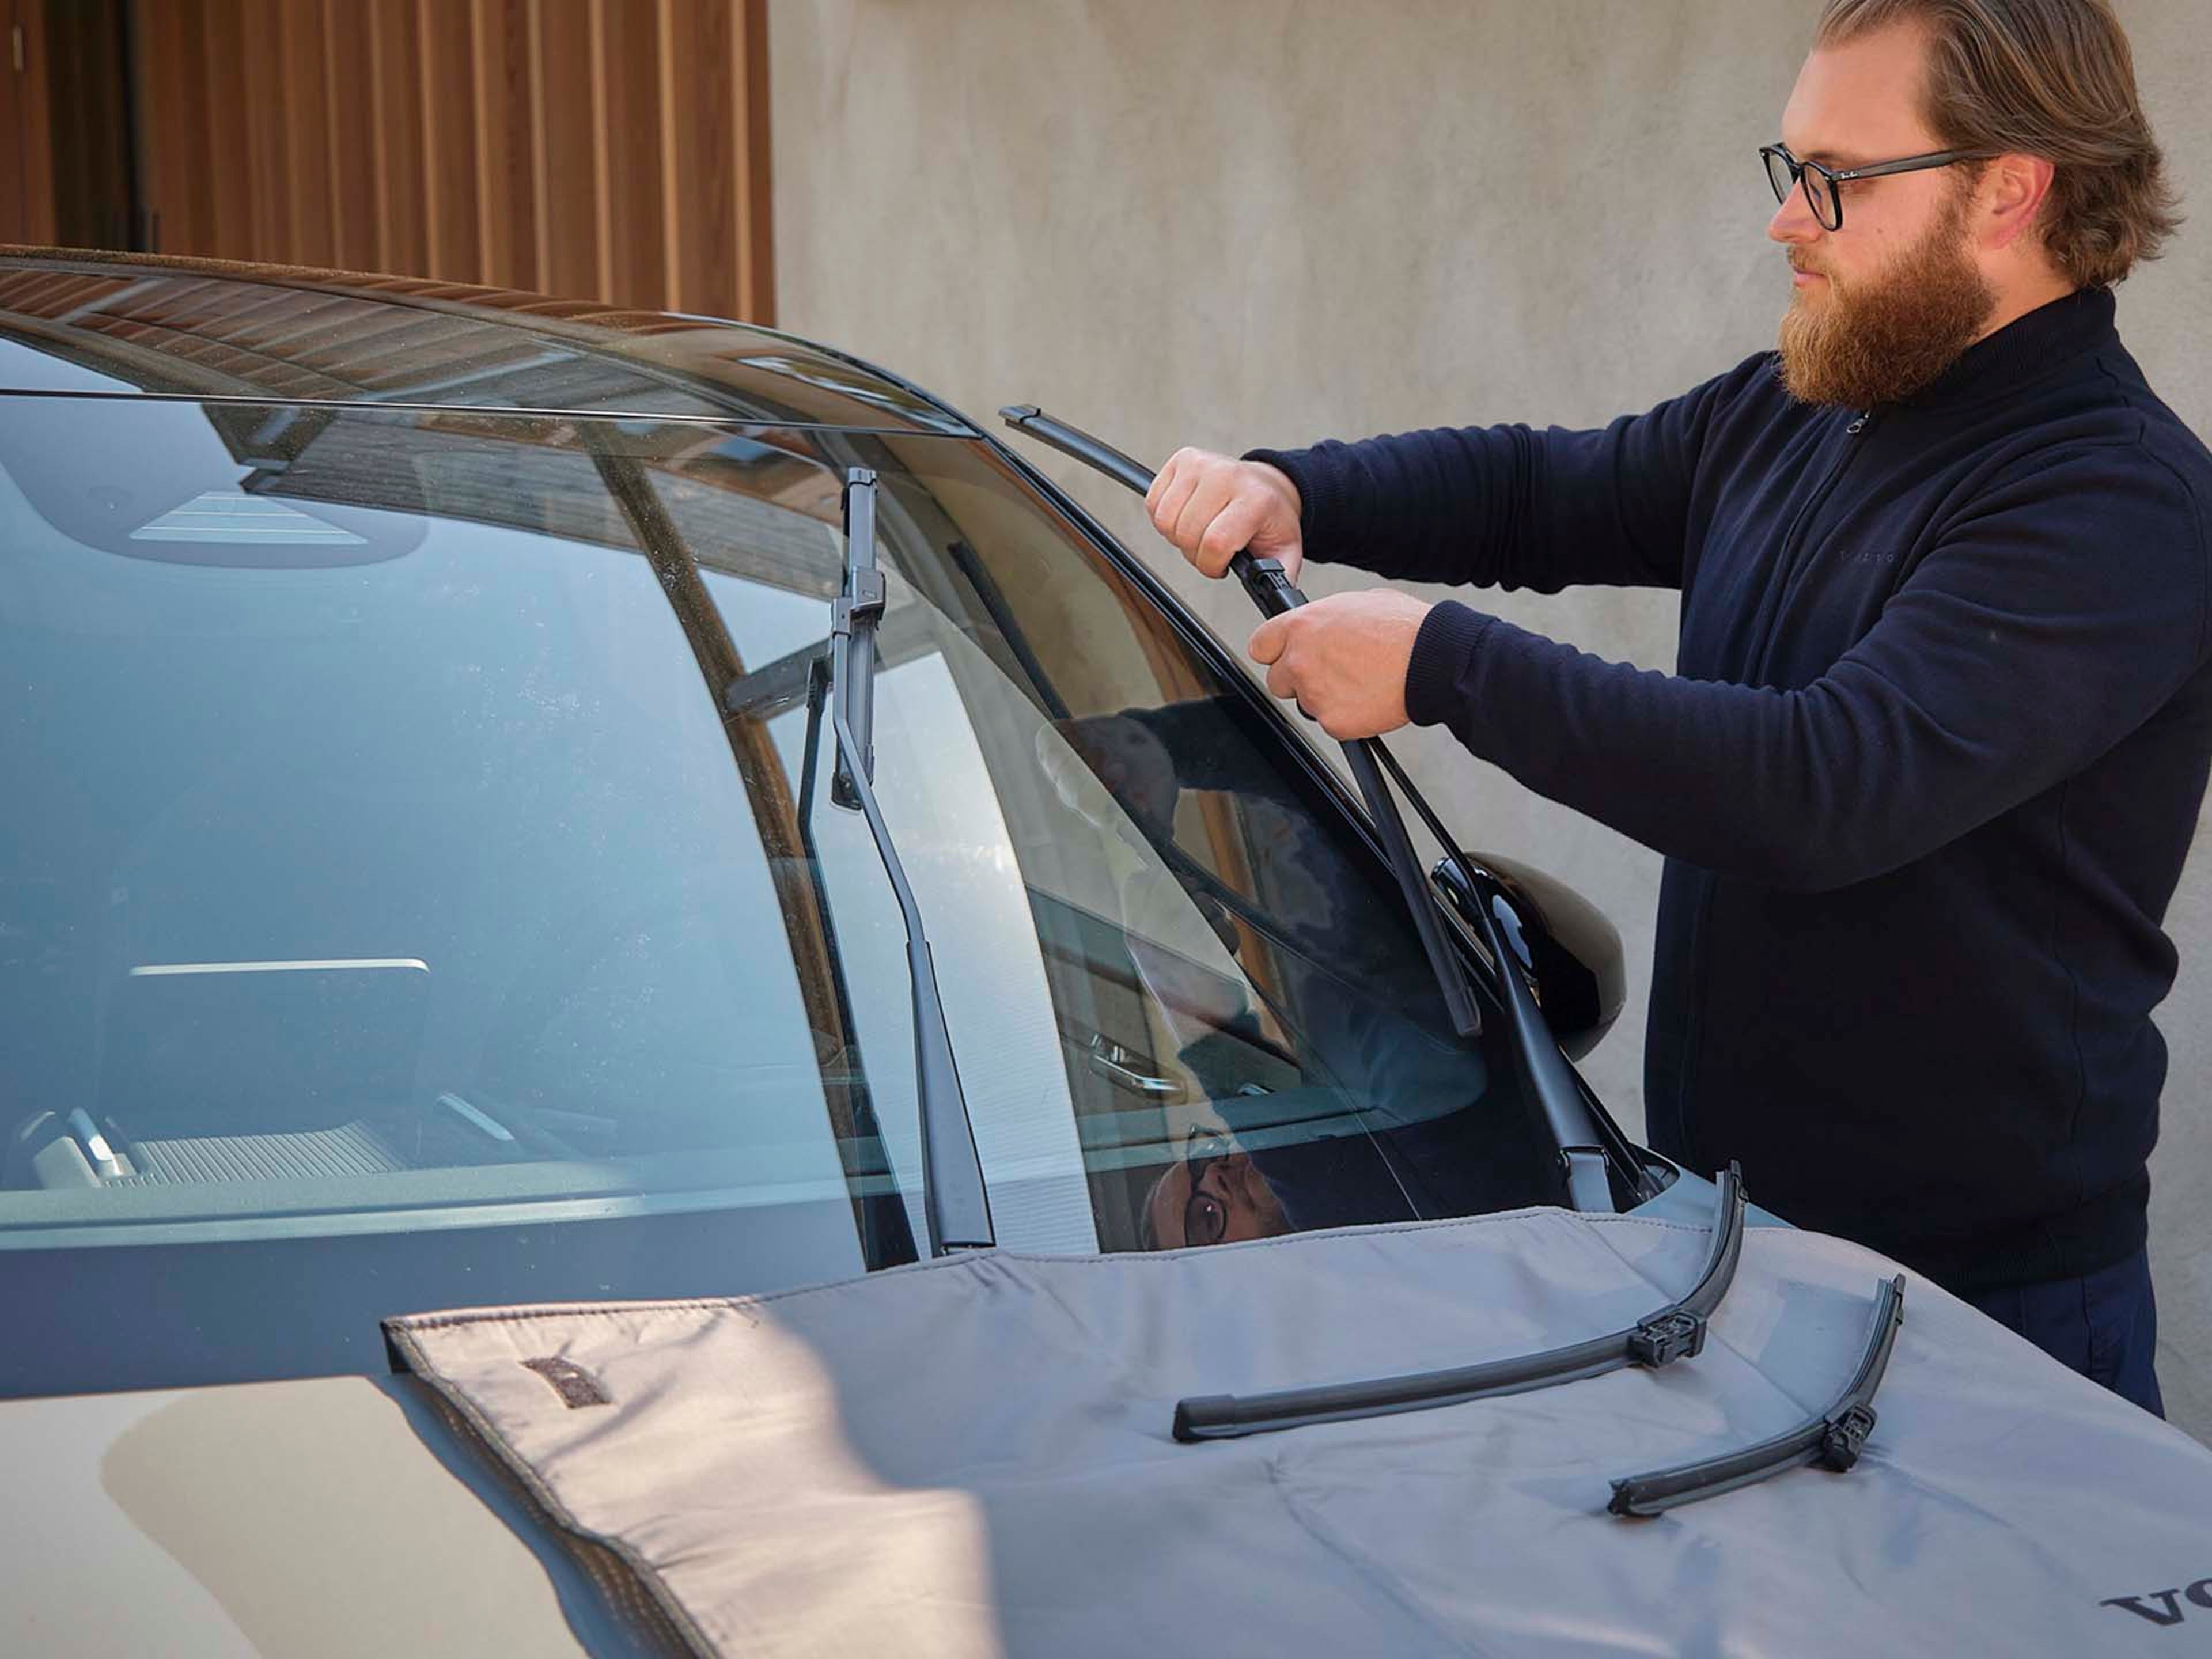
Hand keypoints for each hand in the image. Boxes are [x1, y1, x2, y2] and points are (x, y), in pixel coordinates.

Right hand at [1145, 448, 1303, 582]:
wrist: (1267, 485)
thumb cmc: (1270, 518)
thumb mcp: (1285, 550)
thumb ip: (1277, 576)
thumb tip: (1275, 600)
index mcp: (1254, 499)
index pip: (1215, 542)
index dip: (1211, 565)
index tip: (1221, 567)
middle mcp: (1226, 476)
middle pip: (1186, 534)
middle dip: (1195, 555)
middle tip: (1211, 550)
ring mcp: (1202, 464)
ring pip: (1165, 521)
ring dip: (1178, 537)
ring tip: (1200, 533)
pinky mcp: (1182, 459)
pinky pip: (1153, 503)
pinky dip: (1165, 519)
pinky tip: (1186, 516)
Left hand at [1247, 589, 1433, 739]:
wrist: (1433, 660)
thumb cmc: (1404, 628)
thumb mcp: (1357, 603)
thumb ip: (1326, 618)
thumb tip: (1323, 624)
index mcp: (1302, 626)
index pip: (1260, 645)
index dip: (1275, 651)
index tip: (1285, 655)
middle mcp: (1300, 660)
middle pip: (1277, 680)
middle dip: (1299, 679)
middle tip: (1331, 672)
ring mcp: (1314, 694)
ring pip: (1306, 703)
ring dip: (1325, 697)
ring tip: (1359, 682)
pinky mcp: (1333, 722)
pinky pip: (1330, 723)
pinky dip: (1346, 716)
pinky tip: (1368, 699)